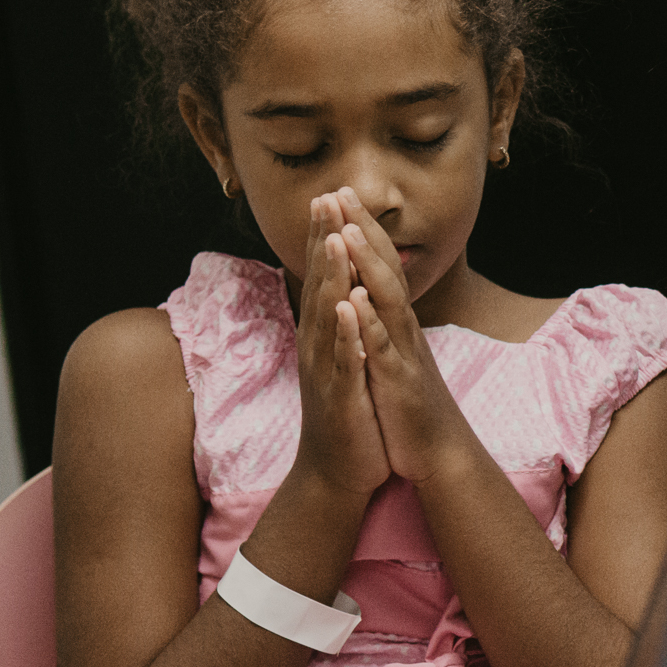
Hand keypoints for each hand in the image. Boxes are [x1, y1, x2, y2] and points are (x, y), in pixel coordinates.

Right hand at [293, 194, 391, 499]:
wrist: (338, 472)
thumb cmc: (347, 412)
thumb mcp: (343, 360)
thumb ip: (339, 324)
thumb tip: (341, 286)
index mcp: (323, 335)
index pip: (323, 278)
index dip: (325, 237)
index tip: (328, 194)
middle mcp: (318, 347)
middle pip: (319, 286)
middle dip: (323, 242)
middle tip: (324, 198)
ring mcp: (327, 371)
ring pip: (327, 318)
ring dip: (330, 278)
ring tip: (335, 239)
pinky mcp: (341, 397)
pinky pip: (344, 360)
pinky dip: (346, 333)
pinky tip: (347, 308)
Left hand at [328, 188, 478, 485]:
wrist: (437, 450)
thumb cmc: (408, 402)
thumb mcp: (392, 353)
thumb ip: (383, 320)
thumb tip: (367, 288)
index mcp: (395, 321)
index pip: (378, 265)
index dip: (361, 228)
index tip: (339, 193)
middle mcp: (402, 328)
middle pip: (385, 269)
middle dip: (362, 229)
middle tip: (342, 190)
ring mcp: (403, 352)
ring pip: (386, 300)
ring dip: (367, 265)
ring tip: (346, 231)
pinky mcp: (399, 382)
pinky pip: (382, 349)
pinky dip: (368, 324)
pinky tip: (354, 300)